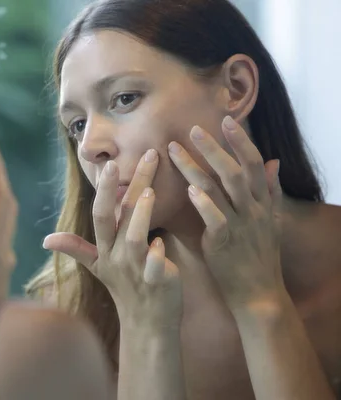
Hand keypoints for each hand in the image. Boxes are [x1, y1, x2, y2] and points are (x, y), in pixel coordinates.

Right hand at [43, 151, 181, 328]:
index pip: (100, 214)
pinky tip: (160, 243)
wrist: (147, 322)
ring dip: (140, 217)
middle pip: (119, 217)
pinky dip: (156, 256)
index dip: (104, 190)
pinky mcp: (156, 282)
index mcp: (105, 248)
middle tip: (147, 155)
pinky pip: (153, 267)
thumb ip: (75, 248)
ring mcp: (135, 269)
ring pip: (134, 240)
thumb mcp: (97, 266)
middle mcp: (117, 255)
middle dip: (129, 186)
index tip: (109, 164)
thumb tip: (46, 239)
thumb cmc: (124, 288)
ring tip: (149, 192)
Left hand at [168, 116, 283, 313]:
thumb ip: (271, 192)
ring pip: (220, 189)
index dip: (241, 141)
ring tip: (175, 149)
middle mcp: (253, 209)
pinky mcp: (225, 242)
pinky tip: (189, 190)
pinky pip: (215, 218)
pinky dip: (204, 203)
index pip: (254, 164)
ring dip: (196, 167)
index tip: (226, 120)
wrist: (259, 294)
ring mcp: (240, 225)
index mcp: (263, 202)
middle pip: (235, 170)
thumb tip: (274, 164)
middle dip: (214, 147)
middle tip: (193, 128)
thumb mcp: (272, 222)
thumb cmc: (259, 257)